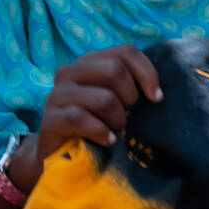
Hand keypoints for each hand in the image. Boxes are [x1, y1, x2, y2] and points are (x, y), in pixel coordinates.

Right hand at [33, 45, 161, 162]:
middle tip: (128, 119)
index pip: (126, 52)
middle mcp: (71, 71)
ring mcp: (57, 93)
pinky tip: (107, 141)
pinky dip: (101, 132)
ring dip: (118, 120)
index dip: (147, 73)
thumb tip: (158, 93)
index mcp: (89, 62)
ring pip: (104, 98)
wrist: (61, 155)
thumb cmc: (96, 126)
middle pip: (115, 70)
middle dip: (130, 99)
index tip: (157, 98)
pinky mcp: (50, 118)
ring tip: (116, 133)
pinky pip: (81, 118)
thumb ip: (132, 89)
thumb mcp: (117, 103)